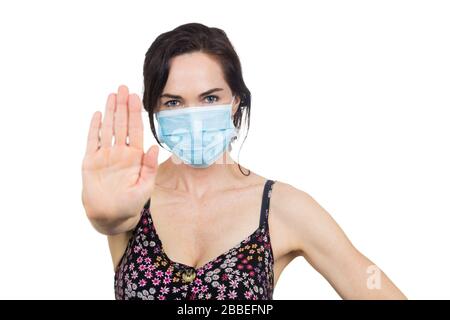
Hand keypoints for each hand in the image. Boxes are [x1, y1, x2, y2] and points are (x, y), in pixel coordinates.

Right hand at [81, 85, 157, 229]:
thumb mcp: (145, 186)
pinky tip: (97, 114)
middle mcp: (120, 152)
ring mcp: (105, 155)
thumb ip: (149, 167)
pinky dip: (94, 128)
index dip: (135, 114)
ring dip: (109, 111)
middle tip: (124, 87)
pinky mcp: (91, 161)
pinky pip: (92, 141)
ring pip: (108, 128)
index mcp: (135, 157)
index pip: (135, 130)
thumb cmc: (131, 204)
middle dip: (123, 106)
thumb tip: (155, 147)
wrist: (111, 216)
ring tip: (112, 95)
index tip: (136, 97)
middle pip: (121, 124)